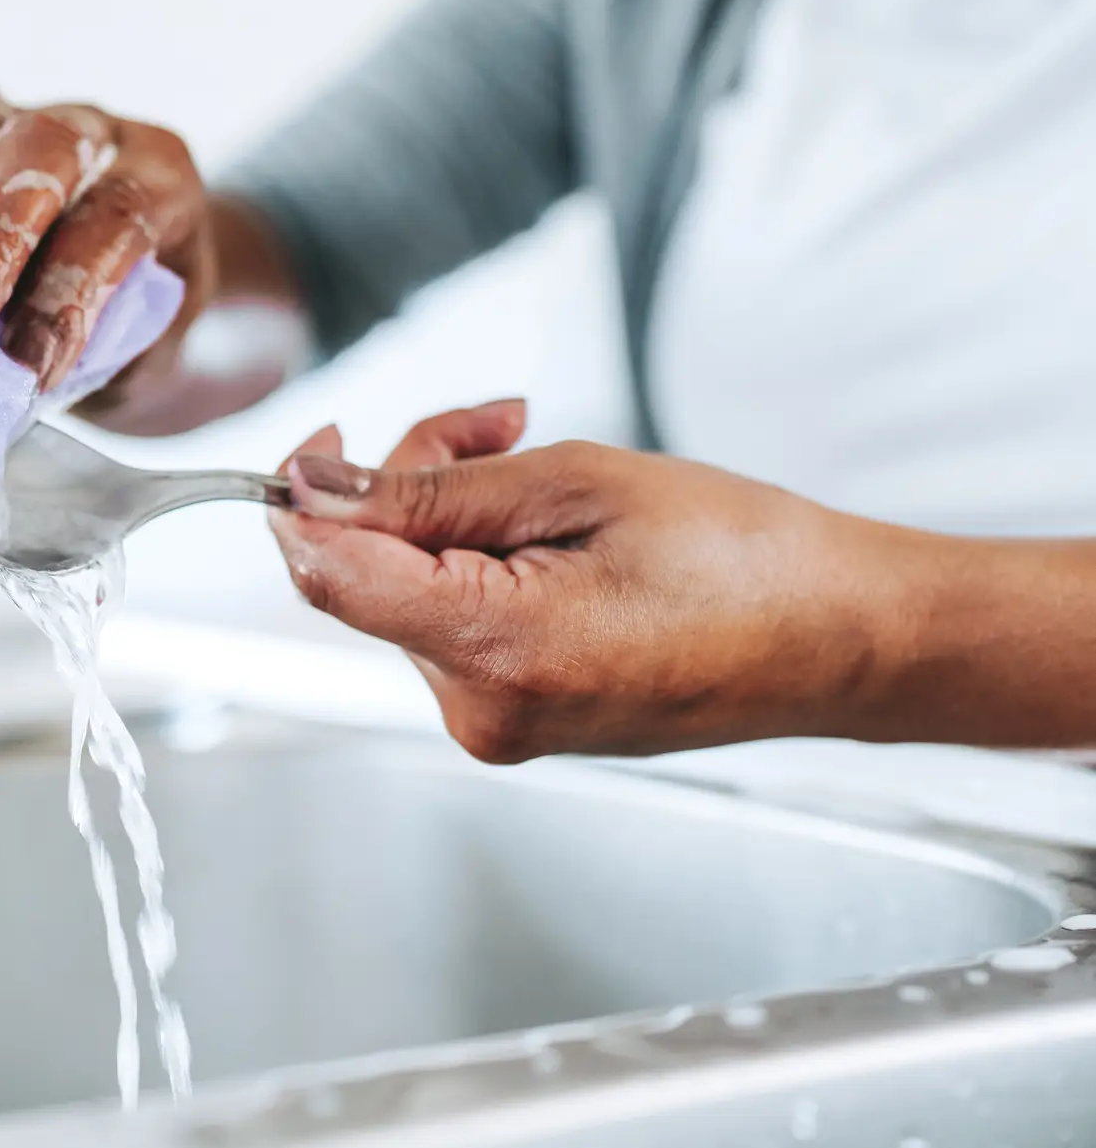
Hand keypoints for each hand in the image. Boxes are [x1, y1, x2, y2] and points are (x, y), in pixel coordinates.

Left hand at [269, 403, 920, 762]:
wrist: (843, 638)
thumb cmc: (746, 559)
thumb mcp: (576, 484)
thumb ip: (427, 488)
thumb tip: (312, 486)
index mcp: (496, 652)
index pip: (331, 576)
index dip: (303, 499)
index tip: (325, 440)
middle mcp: (481, 711)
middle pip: (370, 575)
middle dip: (410, 483)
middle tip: (498, 424)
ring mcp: (497, 724)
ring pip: (409, 591)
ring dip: (450, 514)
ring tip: (543, 466)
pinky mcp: (515, 717)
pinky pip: (452, 622)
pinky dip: (476, 561)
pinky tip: (548, 531)